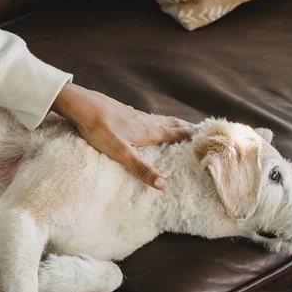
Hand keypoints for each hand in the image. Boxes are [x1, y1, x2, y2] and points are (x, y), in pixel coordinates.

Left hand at [50, 83, 192, 189]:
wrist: (81, 106)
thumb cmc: (100, 129)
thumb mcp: (121, 153)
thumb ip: (142, 169)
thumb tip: (164, 185)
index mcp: (149, 132)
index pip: (177, 134)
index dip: (193, 136)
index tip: (209, 137)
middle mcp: (146, 121)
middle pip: (172, 124)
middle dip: (187, 128)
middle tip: (201, 130)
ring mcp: (134, 114)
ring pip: (160, 119)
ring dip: (173, 123)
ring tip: (181, 125)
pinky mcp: (123, 111)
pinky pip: (147, 116)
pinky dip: (156, 119)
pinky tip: (149, 120)